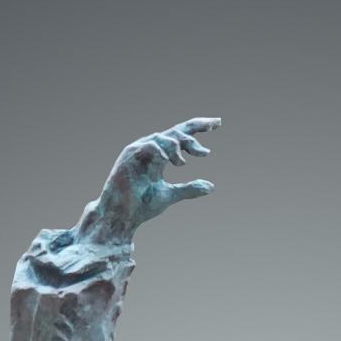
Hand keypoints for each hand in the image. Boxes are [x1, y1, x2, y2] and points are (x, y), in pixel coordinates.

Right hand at [81, 118, 220, 243]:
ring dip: (177, 147)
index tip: (217, 124)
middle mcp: (151, 149)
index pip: (181, 136)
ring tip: (182, 163)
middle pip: (176, 131)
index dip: (198, 128)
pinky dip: (161, 151)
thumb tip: (211, 187)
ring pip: (164, 137)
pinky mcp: (129, 155)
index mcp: (161, 156)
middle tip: (208, 141)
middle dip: (195, 129)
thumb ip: (189, 189)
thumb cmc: (141, 205)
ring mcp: (140, 150)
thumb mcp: (170, 195)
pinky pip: (149, 145)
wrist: (122, 216)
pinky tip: (169, 160)